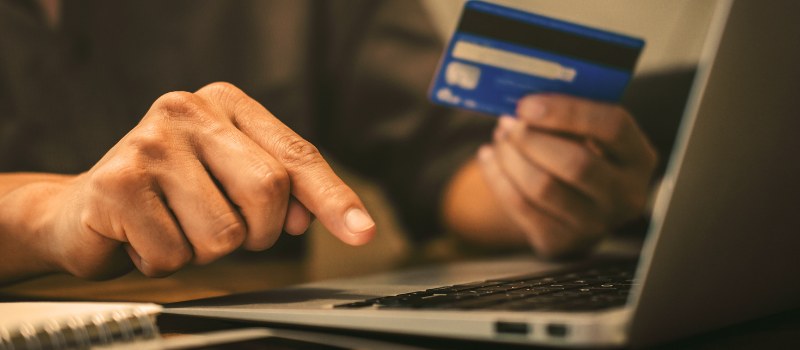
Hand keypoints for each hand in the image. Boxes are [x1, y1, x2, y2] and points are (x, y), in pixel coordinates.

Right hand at [43, 82, 374, 278]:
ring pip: (223, 232)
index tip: (361, 231)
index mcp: (226, 104)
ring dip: (204, 250)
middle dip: (255, 231)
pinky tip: (144, 235)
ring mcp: (150, 142)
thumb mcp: (231, 180)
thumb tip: (309, 217)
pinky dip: (165, 261)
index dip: (332, 197)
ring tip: (176, 226)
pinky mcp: (118, 181)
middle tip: (223, 227)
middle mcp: (187, 109)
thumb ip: (280, 192)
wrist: (85, 210)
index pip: (295, 155)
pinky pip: (175, 254)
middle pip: (267, 190)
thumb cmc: (170, 195)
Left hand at [477, 94, 656, 256]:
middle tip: (509, 122)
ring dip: (511, 157)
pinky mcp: (560, 241)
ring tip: (500, 138)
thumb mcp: (589, 134)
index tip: (528, 104)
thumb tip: (525, 103)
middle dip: (532, 138)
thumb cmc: (580, 154)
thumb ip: (568, 116)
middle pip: (575, 163)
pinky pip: (520, 206)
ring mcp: (594, 225)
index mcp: (639, 158)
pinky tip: (489, 157)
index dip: (567, 112)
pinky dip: (497, 176)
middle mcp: (625, 196)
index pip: (613, 127)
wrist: (574, 205)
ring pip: (542, 187)